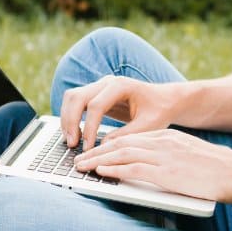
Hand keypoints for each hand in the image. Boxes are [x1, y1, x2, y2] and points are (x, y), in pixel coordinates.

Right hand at [60, 76, 181, 149]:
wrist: (164, 100)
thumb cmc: (158, 111)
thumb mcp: (147, 126)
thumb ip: (126, 135)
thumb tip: (102, 147)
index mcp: (121, 86)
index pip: (96, 105)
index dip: (89, 128)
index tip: (88, 148)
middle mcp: (107, 82)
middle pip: (77, 97)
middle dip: (71, 122)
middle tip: (72, 145)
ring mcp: (99, 86)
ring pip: (72, 97)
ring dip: (67, 119)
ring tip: (71, 142)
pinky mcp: (95, 94)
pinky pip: (75, 103)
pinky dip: (70, 117)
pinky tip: (74, 136)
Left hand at [74, 129, 231, 200]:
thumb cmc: (217, 169)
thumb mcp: (189, 156)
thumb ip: (169, 159)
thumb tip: (152, 169)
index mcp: (167, 137)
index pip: (131, 139)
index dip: (109, 145)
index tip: (95, 152)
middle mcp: (162, 142)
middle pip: (121, 143)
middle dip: (97, 151)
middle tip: (80, 159)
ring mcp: (163, 156)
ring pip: (122, 154)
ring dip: (98, 160)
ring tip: (82, 166)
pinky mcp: (166, 171)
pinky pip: (133, 167)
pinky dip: (114, 168)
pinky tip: (101, 171)